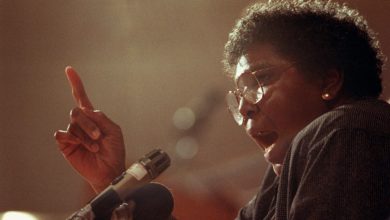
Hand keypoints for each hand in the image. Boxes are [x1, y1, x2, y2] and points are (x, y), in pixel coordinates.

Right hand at [54, 66, 125, 192]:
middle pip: (77, 111)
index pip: (81, 97)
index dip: (76, 84)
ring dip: (85, 136)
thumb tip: (86, 110)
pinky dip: (74, 139)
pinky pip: (62, 134)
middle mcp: (81, 123)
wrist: (109, 170)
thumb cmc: (114, 152)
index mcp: (93, 118)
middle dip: (89, 124)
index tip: (69, 69)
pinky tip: (81, 147)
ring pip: (72, 124)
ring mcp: (73, 133)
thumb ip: (101, 118)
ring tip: (95, 147)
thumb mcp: (114, 131)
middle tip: (98, 137)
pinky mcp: (66, 144)